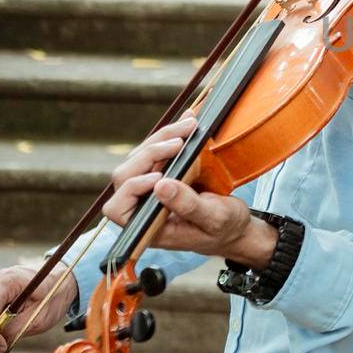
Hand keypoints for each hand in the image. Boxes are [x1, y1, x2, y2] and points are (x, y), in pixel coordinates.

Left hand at [103, 112, 260, 261]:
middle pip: (126, 176)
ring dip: (161, 139)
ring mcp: (151, 189)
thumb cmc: (223, 229)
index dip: (132, 188)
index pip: (119, 208)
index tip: (161, 176)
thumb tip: (161, 186)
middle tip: (180, 143)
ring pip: (139, 158)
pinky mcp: (162, 174)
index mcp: (150, 227)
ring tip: (188, 127)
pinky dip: (169, 136)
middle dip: (150, 154)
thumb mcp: (214, 218)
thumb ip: (188, 205)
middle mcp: (144, 208)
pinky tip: (186, 123)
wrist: (234, 223)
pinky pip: (155, 152)